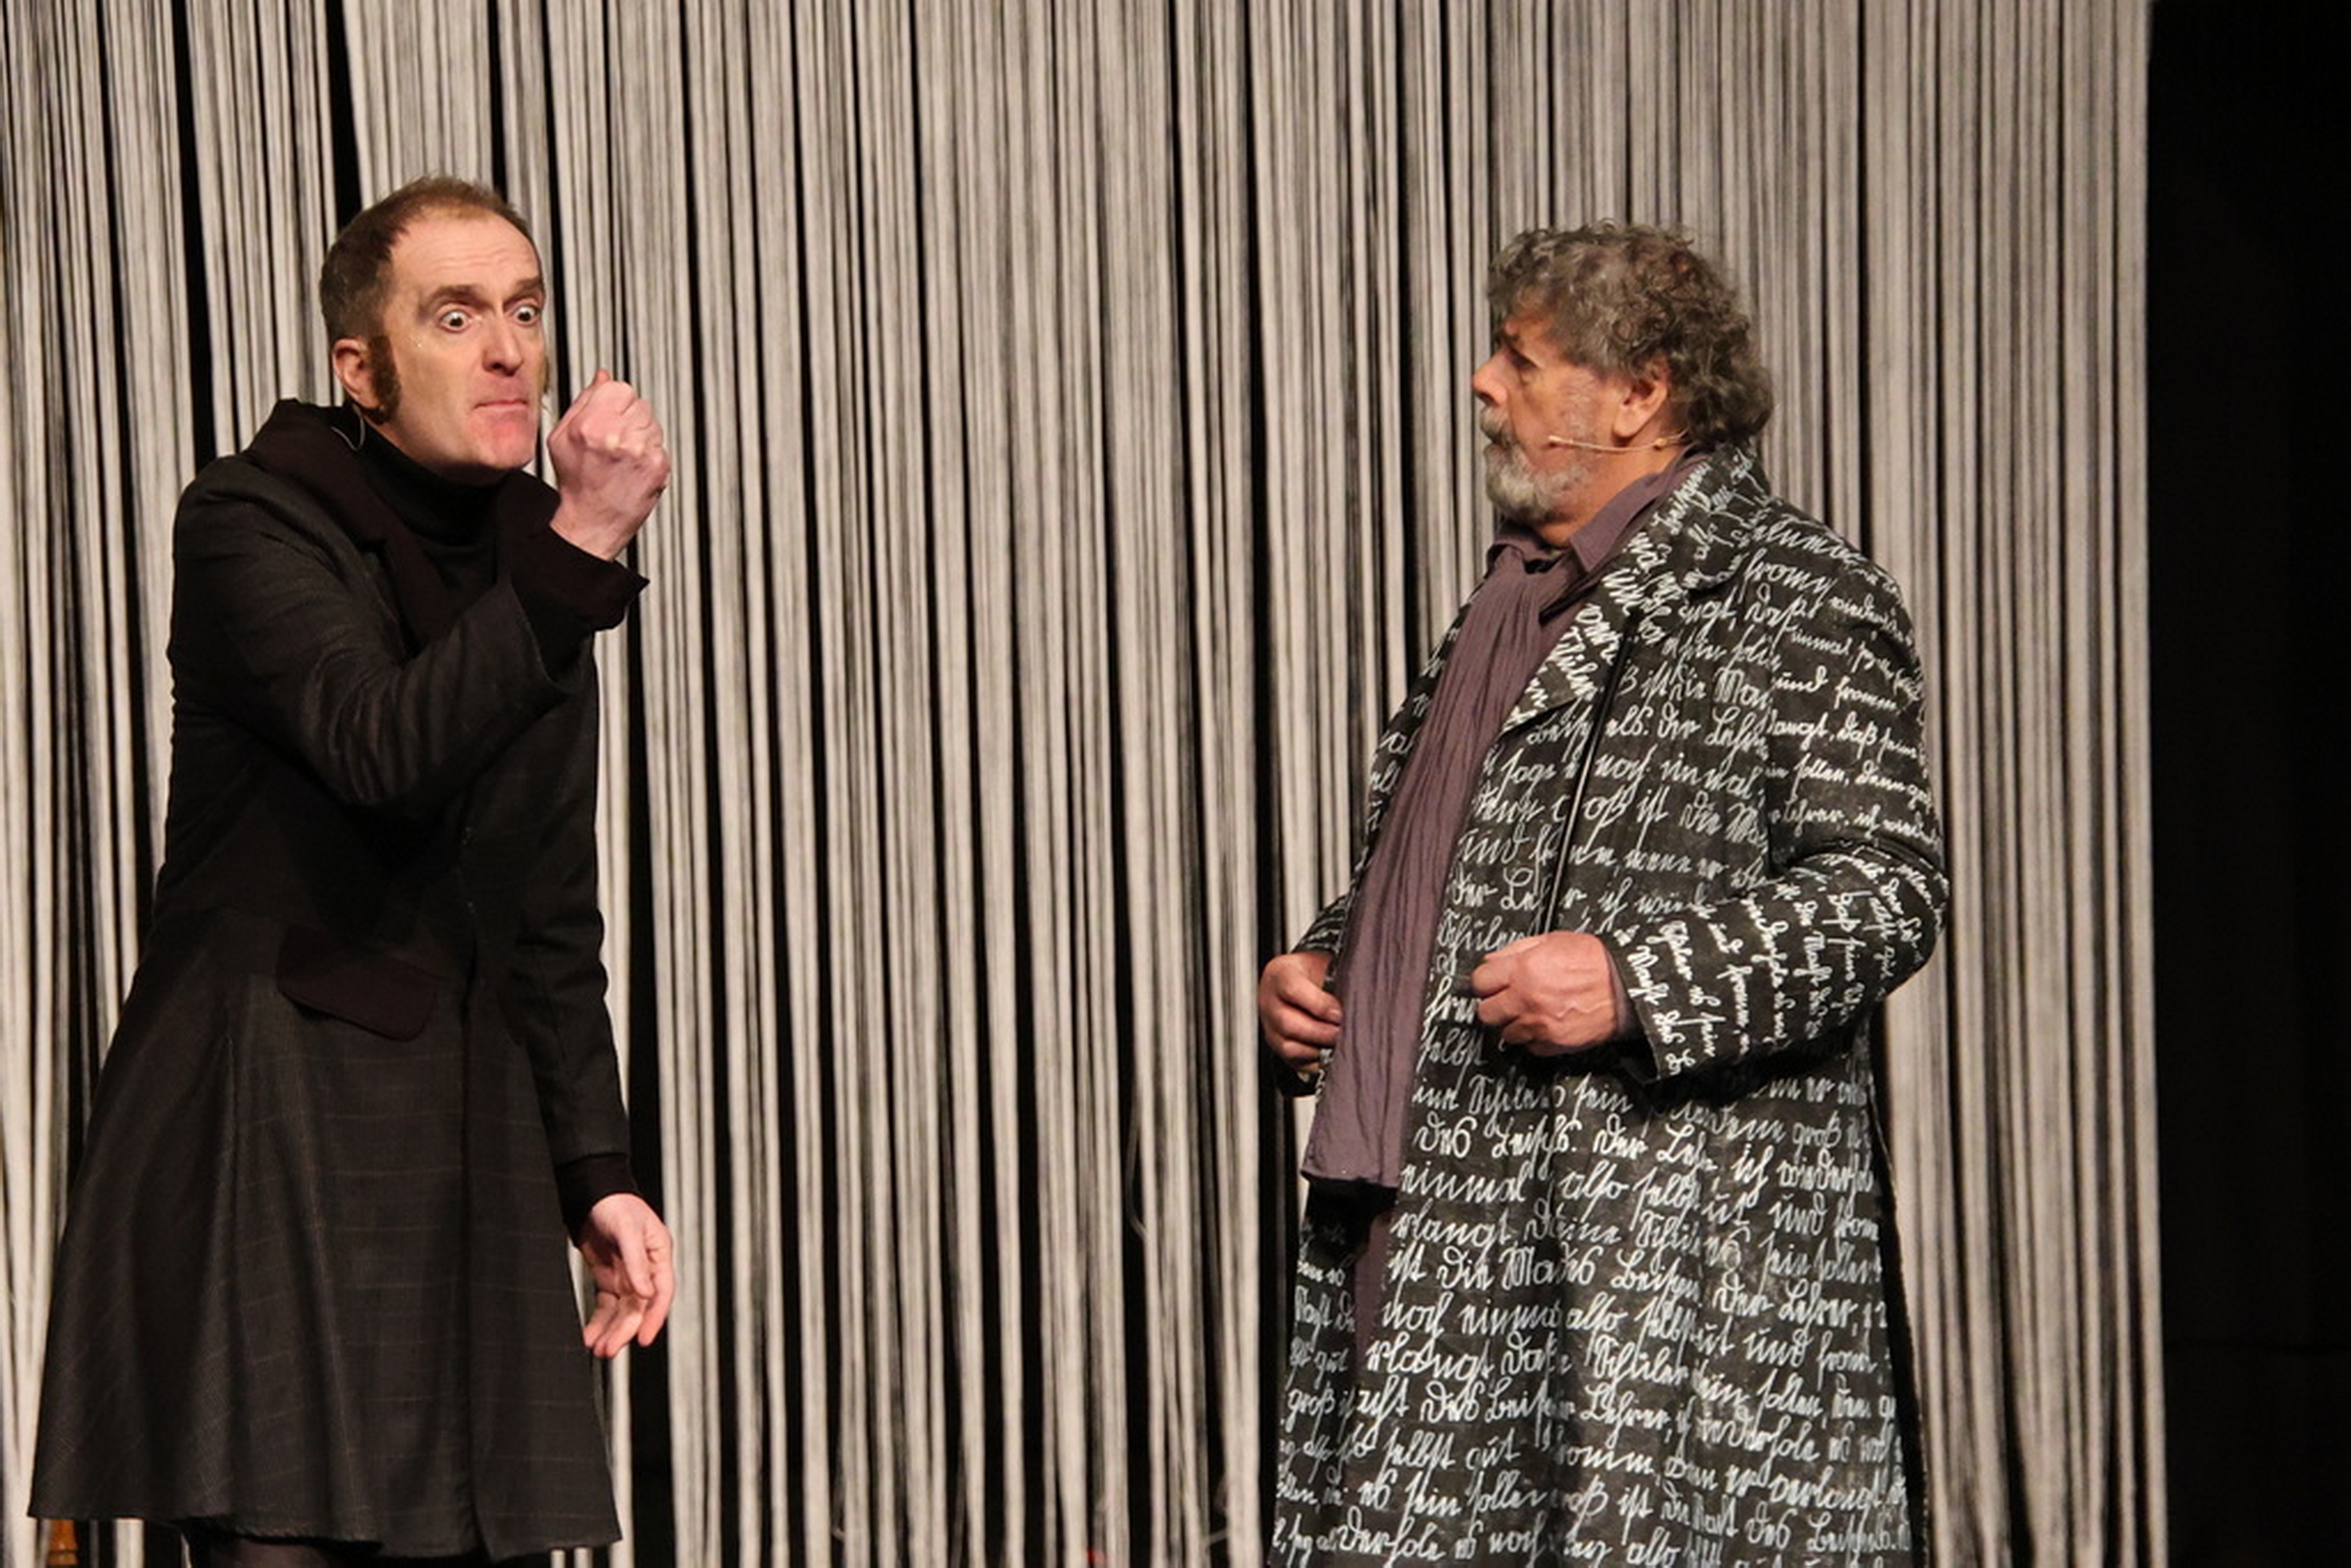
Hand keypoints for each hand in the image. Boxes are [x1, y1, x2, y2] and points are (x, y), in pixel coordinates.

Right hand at [548, 370, 669, 558]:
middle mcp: (617, 436)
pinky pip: (660, 445)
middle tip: (614, 442)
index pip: (620, 388)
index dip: (614, 402)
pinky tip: (633, 467)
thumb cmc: (575, 481)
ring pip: (652, 423)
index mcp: (591, 425)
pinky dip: (650, 453)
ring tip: (623, 456)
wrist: (592, 521)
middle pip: (639, 404)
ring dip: (641, 434)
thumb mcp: (562, 436)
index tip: (607, 417)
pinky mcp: (658, 466)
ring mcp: (641, 452)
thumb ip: (584, 401)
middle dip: (628, 417)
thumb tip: (603, 375)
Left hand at [576, 1192, 674, 1356]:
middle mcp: (645, 1269)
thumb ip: (636, 1262)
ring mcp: (626, 1275)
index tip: (644, 1339)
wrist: (590, 1194)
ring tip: (598, 1349)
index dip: (654, 1317)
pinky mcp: (608, 1278)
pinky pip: (605, 1306)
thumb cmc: (615, 1204)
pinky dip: (599, 1322)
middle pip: (638, 1307)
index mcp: (658, 1255)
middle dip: (625, 1330)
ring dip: (611, 1331)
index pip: (661, 1292)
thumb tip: (646, 1294)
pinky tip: (590, 1335)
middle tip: (609, 1350)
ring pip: (622, 1311)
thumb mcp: (627, 1230)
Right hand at [1259, 949, 1341, 1072]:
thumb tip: (1356, 1004)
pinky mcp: (1279, 1047)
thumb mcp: (1325, 966)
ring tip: (1340, 1043)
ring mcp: (1271, 1027)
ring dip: (1320, 1048)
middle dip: (1323, 1032)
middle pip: (1289, 1023)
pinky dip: (1317, 1060)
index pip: (1292, 989)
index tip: (1340, 1013)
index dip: (1319, 1005)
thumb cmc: (1315, 972)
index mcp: (1280, 974)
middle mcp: (1270, 1002)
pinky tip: (1332, 1050)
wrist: (1302, 979)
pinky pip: (1296, 1062)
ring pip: (1289, 1047)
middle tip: (1346, 1032)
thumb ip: (1337, 982)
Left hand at [1468, 930, 1626, 1053]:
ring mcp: (1539, 1025)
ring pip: (1506, 1034)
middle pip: (1485, 1013)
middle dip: (1494, 1005)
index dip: (1484, 982)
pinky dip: (1534, 1038)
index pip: (1479, 982)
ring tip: (1530, 1012)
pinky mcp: (1554, 1043)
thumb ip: (1516, 950)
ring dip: (1514, 1024)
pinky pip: (1530, 1047)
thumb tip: (1492, 961)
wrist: (1626, 988)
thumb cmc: (1595, 962)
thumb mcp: (1552, 940)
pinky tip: (1545, 1024)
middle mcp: (1527, 1000)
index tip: (1490, 983)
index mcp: (1524, 970)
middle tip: (1506, 999)